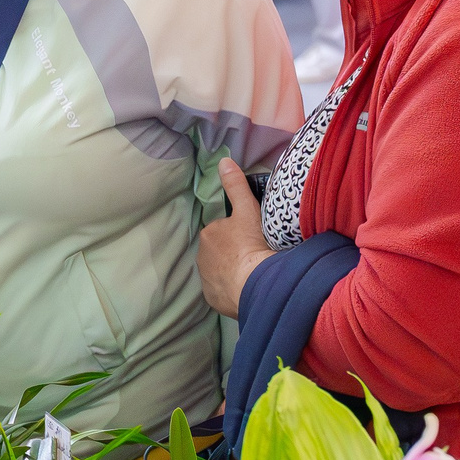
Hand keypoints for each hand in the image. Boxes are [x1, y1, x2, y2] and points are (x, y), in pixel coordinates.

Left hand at [196, 159, 273, 318]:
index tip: (252, 238)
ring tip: (252, 273)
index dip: (237, 233)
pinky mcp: (213, 299)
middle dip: (232, 252)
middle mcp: (201, 258)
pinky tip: (246, 288)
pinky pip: (222, 291)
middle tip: (254, 254)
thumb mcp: (247, 211)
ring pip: (219, 271)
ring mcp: (206, 280)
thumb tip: (224, 161)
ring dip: (232, 271)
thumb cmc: (252, 245)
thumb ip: (236, 186)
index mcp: (208, 235)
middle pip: (219, 251)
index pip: (221, 231)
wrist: (257, 285)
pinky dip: (232, 289)